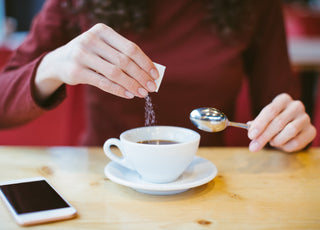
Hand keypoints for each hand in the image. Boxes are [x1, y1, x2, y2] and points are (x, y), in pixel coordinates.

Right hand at [35, 23, 158, 100]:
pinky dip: (118, 90)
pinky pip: (103, 83)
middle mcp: (91, 40)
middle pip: (124, 61)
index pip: (131, 48)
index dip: (145, 62)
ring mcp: (82, 55)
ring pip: (115, 73)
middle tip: (151, 88)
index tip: (155, 75)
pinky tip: (129, 95)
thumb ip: (122, 55)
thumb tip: (147, 73)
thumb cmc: (90, 54)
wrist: (59, 61)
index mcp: (102, 31)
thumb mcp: (103, 48)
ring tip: (142, 93)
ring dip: (132, 85)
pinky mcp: (76, 71)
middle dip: (141, 76)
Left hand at [247, 93, 316, 151]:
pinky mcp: (311, 131)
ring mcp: (305, 118)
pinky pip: (297, 142)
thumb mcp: (264, 120)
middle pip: (279, 122)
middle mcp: (296, 106)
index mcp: (283, 99)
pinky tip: (282, 145)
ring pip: (290, 131)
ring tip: (272, 142)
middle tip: (253, 147)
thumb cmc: (274, 121)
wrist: (292, 127)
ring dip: (276, 140)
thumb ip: (257, 125)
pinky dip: (285, 146)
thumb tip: (250, 130)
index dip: (260, 124)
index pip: (270, 110)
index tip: (251, 135)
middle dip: (264, 136)